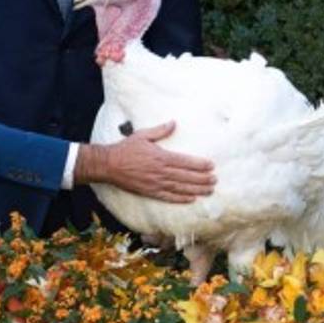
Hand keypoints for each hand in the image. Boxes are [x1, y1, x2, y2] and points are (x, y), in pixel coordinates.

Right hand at [76, 121, 214, 202]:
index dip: (199, 164)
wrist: (108, 164)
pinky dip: (180, 199)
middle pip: (186, 176)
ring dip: (196, 190)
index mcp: (161, 157)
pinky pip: (167, 197)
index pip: (185, 161)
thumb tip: (174, 123)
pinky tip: (191, 199)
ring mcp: (155, 183)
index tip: (212, 165)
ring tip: (209, 191)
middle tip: (215, 180)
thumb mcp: (142, 135)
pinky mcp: (149, 192)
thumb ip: (160, 131)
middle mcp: (160, 171)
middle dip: (202, 179)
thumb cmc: (126, 148)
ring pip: (180, 188)